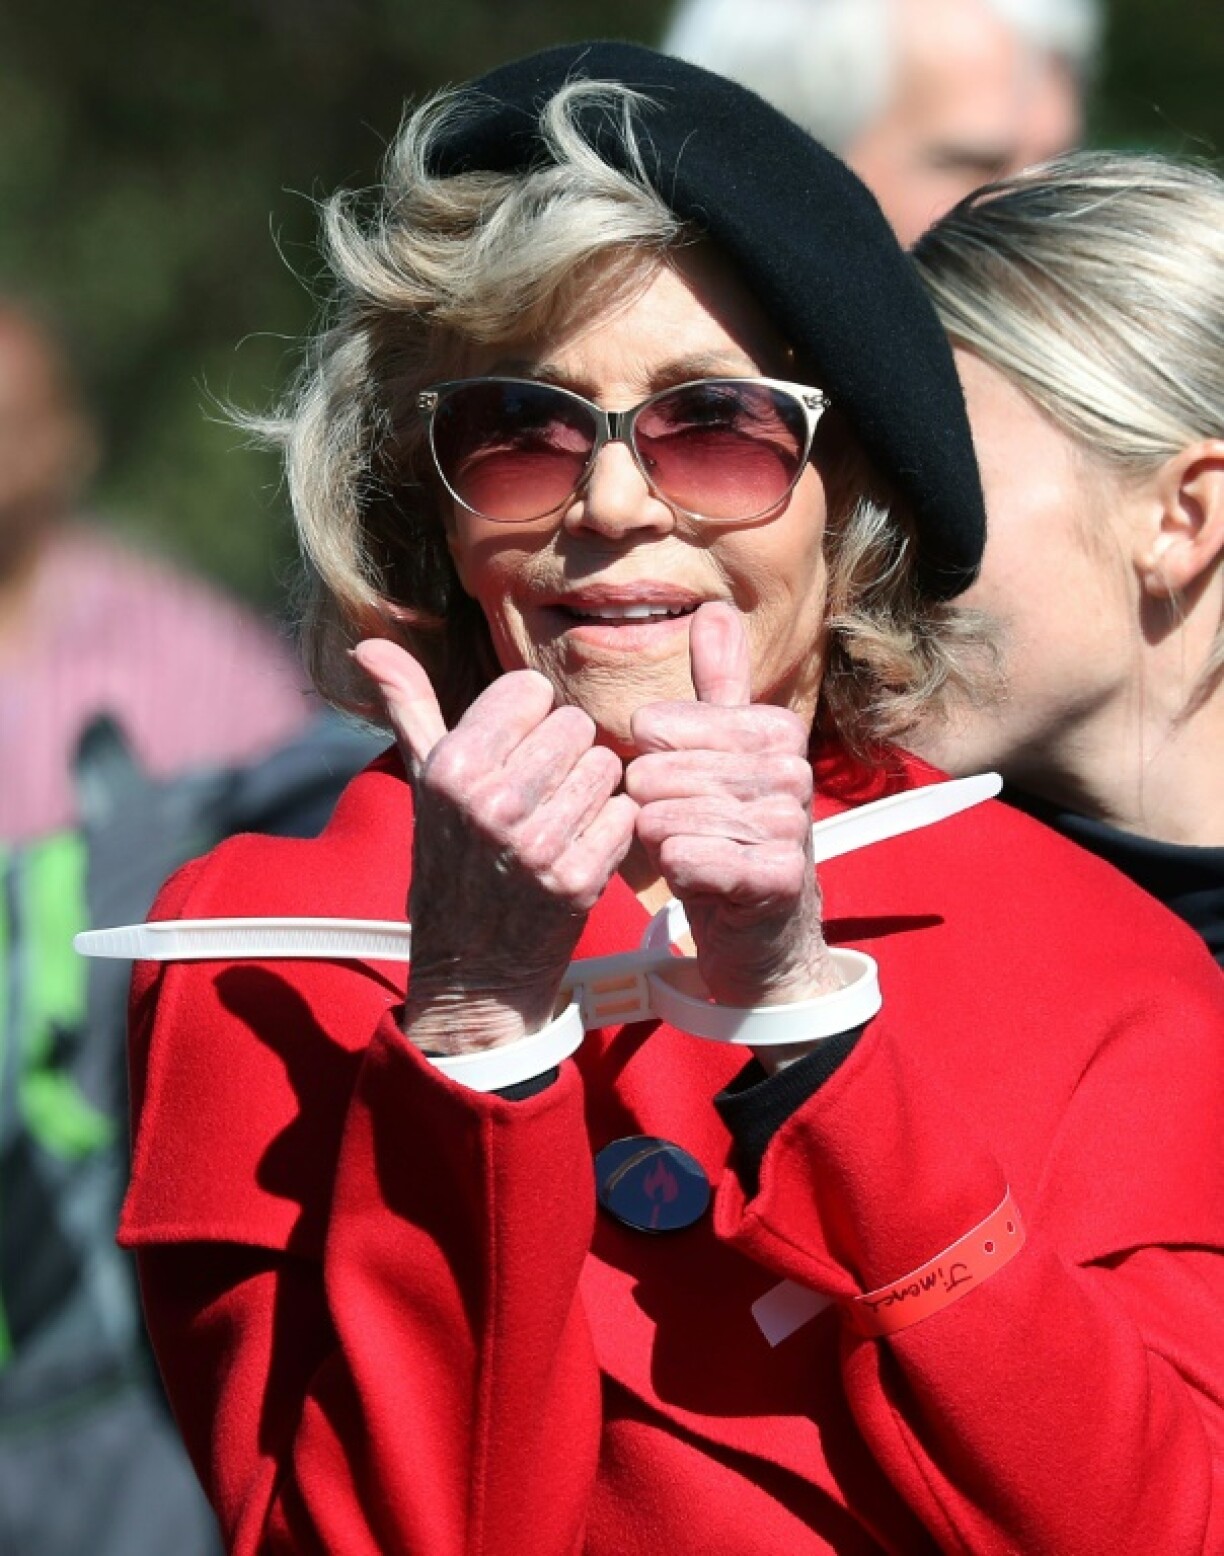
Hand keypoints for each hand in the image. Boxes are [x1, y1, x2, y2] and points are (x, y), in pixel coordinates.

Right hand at [353, 640, 636, 1054]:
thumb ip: (407, 703)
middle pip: (575, 724)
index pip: (532, 689)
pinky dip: (611, 830)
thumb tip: (370, 643)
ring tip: (559, 818)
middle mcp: (491, 802)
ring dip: (591, 789)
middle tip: (541, 790)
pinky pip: (625, 815)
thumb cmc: (450, 858)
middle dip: (565, 752)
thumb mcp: (423, 778)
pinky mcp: (577, 881)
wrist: (470, 967)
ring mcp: (535, 844)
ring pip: (606, 766)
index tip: (514, 752)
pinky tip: (580, 848)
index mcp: (452, 766)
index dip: (530, 718)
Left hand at [625, 603, 840, 1008]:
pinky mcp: (778, 878)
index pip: (659, 725)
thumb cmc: (727, 835)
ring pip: (667, 818)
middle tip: (676, 828)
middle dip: (649, 807)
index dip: (649, 761)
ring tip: (688, 852)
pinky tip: (697, 880)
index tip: (678, 787)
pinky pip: (689, 859)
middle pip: (657, 771)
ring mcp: (790, 825)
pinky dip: (677, 873)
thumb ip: (719, 684)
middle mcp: (791, 770)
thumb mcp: (720, 754)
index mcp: (775, 729)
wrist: (762, 932)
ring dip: (660, 843)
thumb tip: (716, 607)